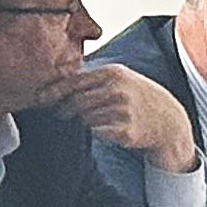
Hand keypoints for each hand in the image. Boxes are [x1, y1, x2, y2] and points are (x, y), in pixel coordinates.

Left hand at [55, 63, 198, 173]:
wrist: (167, 120)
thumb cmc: (137, 98)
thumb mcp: (120, 78)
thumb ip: (92, 78)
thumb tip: (58, 81)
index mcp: (113, 73)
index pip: (74, 82)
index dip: (54, 91)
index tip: (40, 98)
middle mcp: (117, 90)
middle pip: (76, 102)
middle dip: (64, 110)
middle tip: (62, 114)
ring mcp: (122, 110)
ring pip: (85, 118)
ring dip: (83, 121)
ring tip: (95, 119)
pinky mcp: (125, 130)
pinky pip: (97, 132)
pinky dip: (97, 131)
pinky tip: (107, 129)